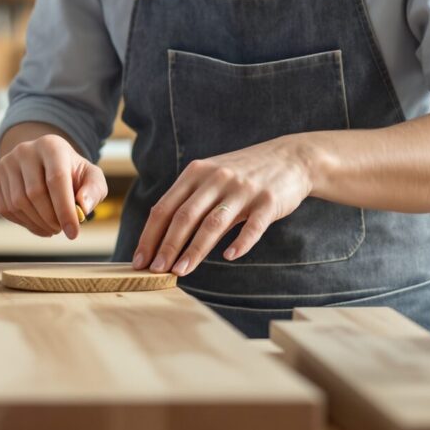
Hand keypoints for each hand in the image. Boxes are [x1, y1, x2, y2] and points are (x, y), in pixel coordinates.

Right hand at [0, 134, 107, 238]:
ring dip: (37, 223)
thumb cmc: (71, 173)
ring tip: (52, 227)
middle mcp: (24, 151)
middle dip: (50, 219)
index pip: (56, 179)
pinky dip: (23, 223)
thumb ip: (94, 190)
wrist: (44, 164)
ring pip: (17, 203)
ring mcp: (5, 164)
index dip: (64, 209)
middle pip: (34, 193)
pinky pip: (5, 209)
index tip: (73, 233)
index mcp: (51, 145)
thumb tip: (83, 208)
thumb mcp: (91, 177)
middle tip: (61, 229)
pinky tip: (37, 223)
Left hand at [133, 137, 313, 274]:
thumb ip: (188, 200)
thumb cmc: (243, 174)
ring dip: (195, 249)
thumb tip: (158, 235)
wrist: (290, 158)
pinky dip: (241, 242)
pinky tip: (229, 256)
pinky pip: (253, 225)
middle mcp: (216, 178)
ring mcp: (243, 189)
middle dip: (167, 246)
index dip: (150, 235)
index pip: (165, 207)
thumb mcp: (210, 177)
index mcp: (196, 173)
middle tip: (155, 270)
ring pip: (213, 223)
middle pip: (184, 216)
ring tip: (181, 271)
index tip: (139, 260)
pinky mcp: (268, 200)